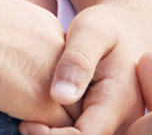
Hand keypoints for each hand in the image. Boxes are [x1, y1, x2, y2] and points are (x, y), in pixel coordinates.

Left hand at [16, 3, 143, 134]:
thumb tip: (60, 96)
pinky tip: (41, 118)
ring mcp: (118, 123)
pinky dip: (63, 130)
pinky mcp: (107, 121)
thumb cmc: (105, 26)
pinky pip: (85, 132)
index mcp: (121, 101)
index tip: (28, 124)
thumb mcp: (92, 32)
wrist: (123, 27)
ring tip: (29, 123)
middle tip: (26, 125)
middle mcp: (125, 120)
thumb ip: (78, 61)